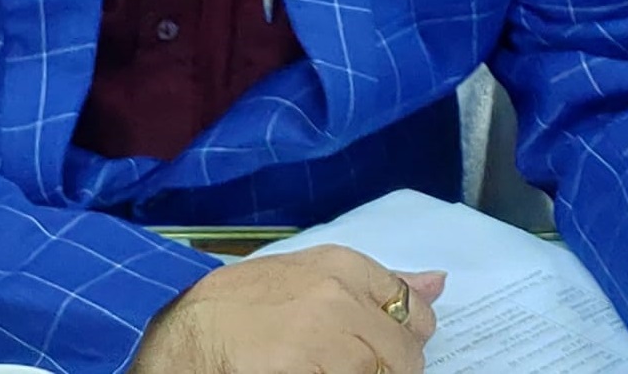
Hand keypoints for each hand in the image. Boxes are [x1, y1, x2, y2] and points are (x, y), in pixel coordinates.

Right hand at [132, 244, 445, 373]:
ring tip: (322, 367)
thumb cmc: (243, 306)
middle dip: (386, 369)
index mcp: (343, 266)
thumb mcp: (307, 274)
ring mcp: (330, 342)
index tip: (381, 350)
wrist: (189, 340)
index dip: (401, 338)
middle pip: (405, 356)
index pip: (411, 311)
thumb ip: (376, 281)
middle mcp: (343, 299)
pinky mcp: (315, 372)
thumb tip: (438, 283)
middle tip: (347, 366)